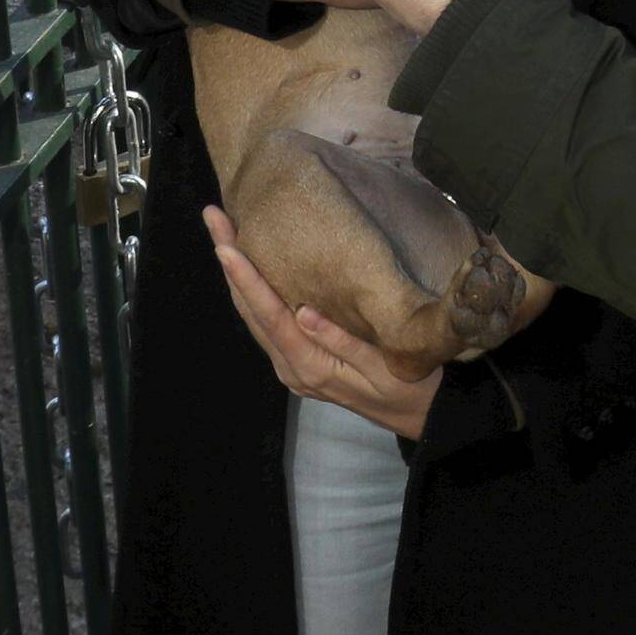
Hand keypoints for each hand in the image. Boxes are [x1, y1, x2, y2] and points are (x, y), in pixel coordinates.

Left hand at [202, 206, 443, 438]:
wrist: (421, 417)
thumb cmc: (410, 388)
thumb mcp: (385, 367)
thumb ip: (343, 342)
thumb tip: (304, 312)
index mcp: (309, 367)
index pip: (270, 317)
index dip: (246, 279)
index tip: (225, 246)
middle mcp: (291, 368)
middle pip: (250, 311)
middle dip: (230, 264)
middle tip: (214, 217)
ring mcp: (291, 367)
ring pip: (253, 316)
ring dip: (236, 275)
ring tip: (224, 232)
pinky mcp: (298, 361)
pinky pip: (267, 323)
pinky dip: (252, 291)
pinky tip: (248, 267)